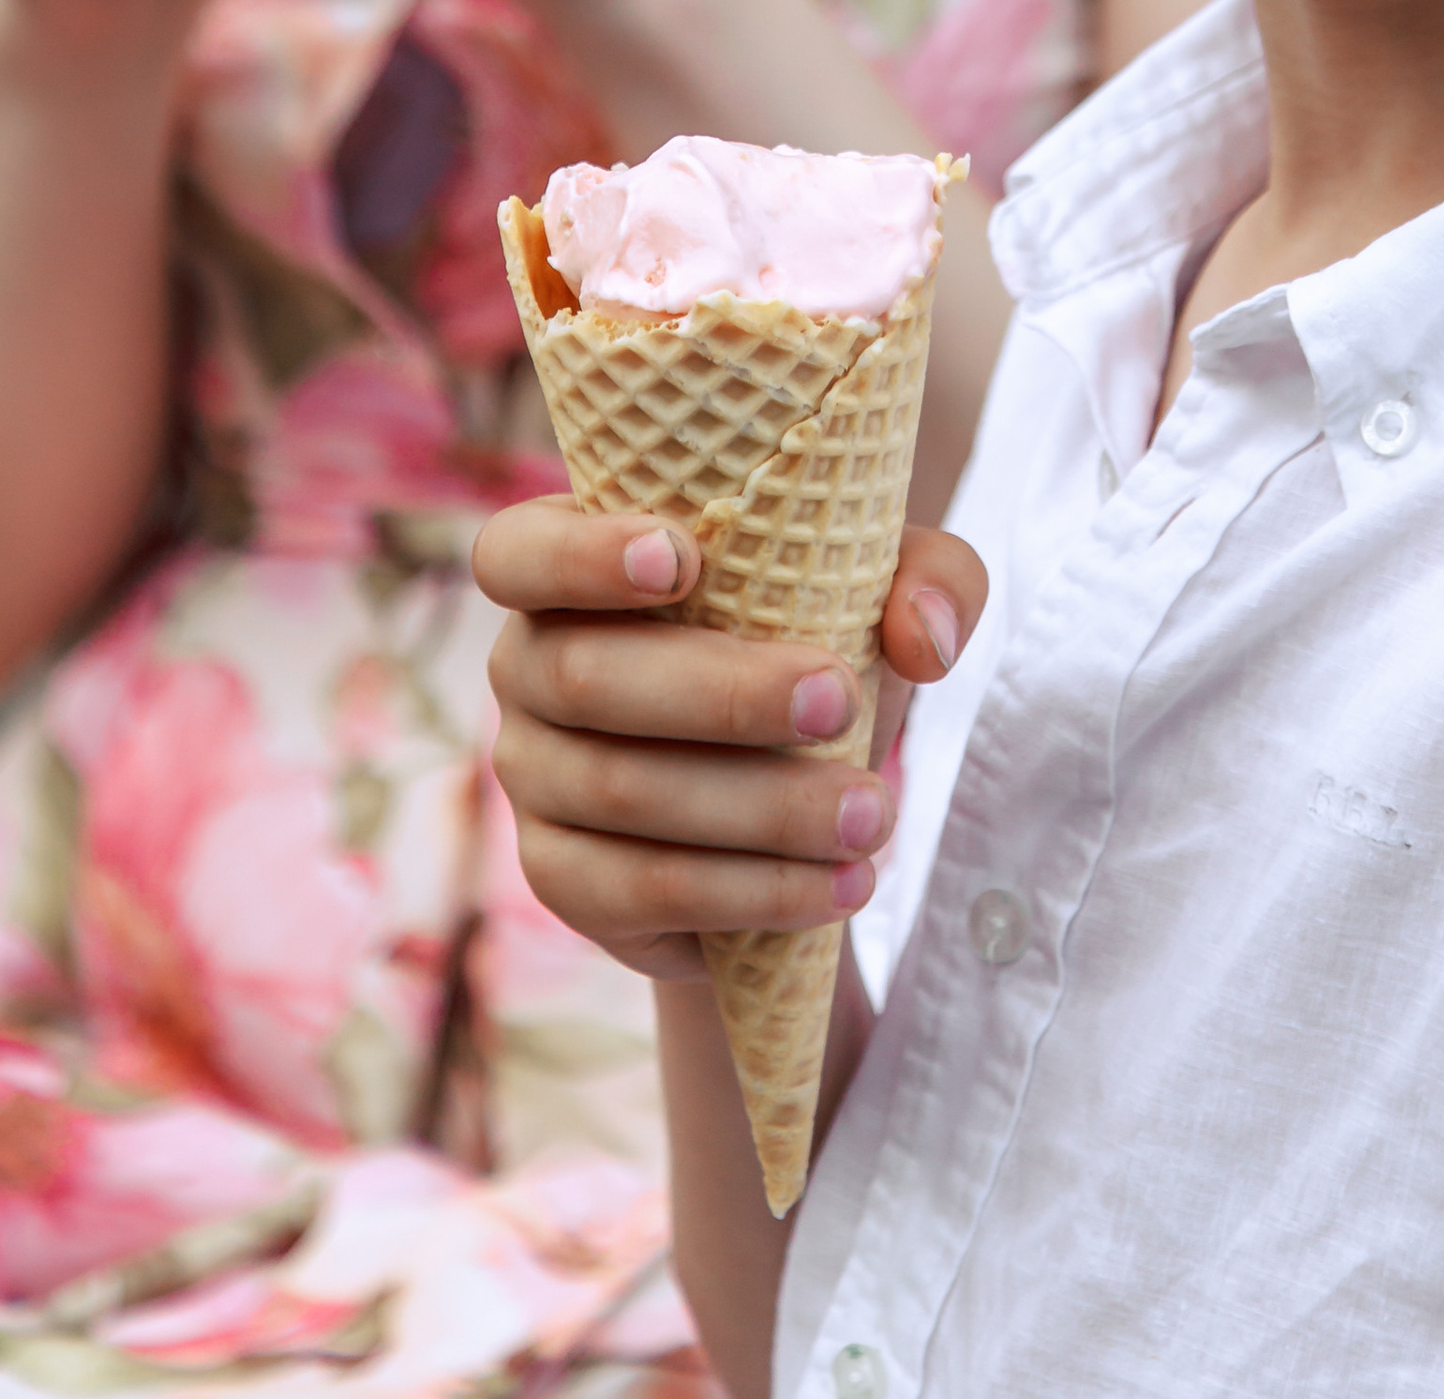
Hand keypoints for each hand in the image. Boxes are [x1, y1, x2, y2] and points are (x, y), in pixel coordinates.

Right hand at [475, 497, 988, 983]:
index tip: (682, 560)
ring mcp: (532, 777)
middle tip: (839, 700)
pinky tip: (836, 886)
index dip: (581, 555)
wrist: (790, 786)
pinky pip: (639, 890)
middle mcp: (526, 665)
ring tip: (871, 815)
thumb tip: (920, 636)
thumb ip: (924, 578)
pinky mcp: (562, 877)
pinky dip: (747, 891)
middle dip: (719, 692)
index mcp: (569, 565)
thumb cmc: (815, 639)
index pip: (519, 551)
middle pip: (583, 676)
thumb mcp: (882, 587)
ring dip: (757, 808)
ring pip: (619, 792)